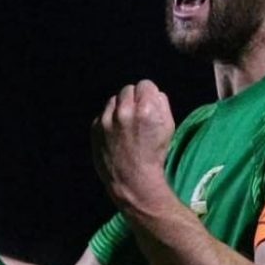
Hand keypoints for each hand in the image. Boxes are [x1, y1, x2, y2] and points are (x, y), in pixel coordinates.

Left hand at [92, 80, 174, 209]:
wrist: (132, 180)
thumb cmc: (154, 154)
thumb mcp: (168, 128)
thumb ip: (162, 104)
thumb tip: (154, 93)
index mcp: (145, 109)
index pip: (145, 84)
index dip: (149, 94)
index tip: (149, 105)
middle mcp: (124, 111)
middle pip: (128, 89)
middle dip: (134, 99)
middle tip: (138, 115)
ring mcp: (106, 120)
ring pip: (114, 100)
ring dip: (121, 108)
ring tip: (127, 126)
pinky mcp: (95, 128)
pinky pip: (103, 114)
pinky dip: (110, 120)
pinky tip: (117, 134)